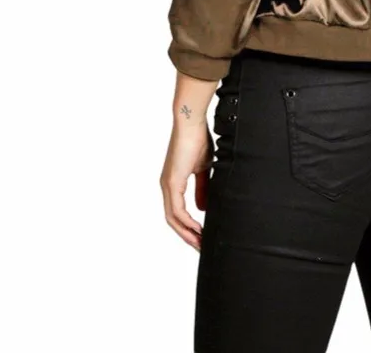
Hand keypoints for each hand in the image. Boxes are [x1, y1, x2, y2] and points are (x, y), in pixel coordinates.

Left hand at [161, 119, 213, 251]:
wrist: (192, 122)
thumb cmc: (198, 139)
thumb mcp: (203, 168)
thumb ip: (202, 188)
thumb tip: (202, 208)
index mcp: (173, 182)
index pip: (177, 212)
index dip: (188, 226)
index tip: (202, 236)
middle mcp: (167, 186)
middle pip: (173, 220)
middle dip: (187, 236)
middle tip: (201, 247)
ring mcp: (167, 185)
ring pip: (173, 218)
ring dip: (186, 233)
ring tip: (200, 243)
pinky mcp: (172, 182)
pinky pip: (177, 210)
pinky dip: (187, 222)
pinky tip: (198, 229)